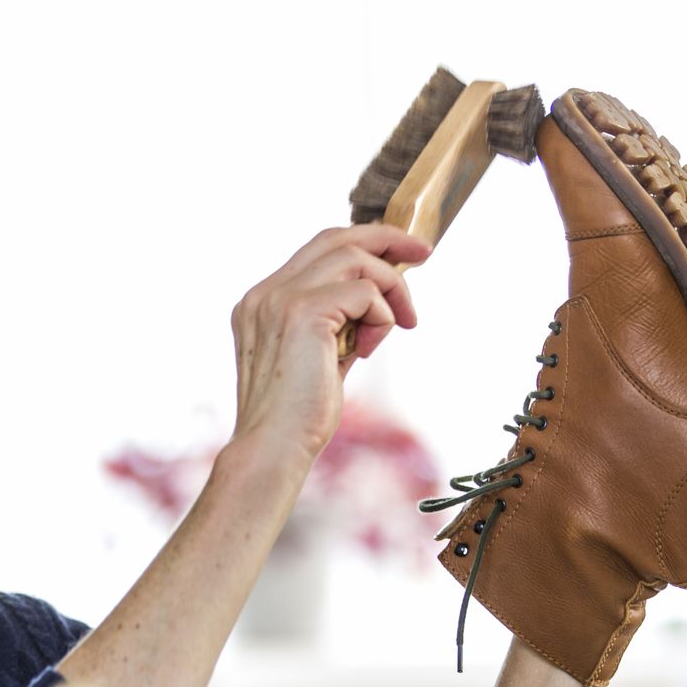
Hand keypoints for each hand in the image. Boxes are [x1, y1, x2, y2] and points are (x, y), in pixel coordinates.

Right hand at [228, 224, 430, 464]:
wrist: (273, 449)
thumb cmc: (298, 418)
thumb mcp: (319, 359)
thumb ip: (338, 326)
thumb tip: (378, 304)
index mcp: (263, 302)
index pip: (317, 250)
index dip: (362, 245)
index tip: (400, 256)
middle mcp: (266, 293)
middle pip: (335, 237)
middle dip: (386, 238)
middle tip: (423, 253)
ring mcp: (280, 299)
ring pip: (354, 258)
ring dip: (391, 288)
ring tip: (402, 324)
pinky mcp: (303, 313)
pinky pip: (364, 292)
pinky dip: (382, 317)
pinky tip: (369, 350)